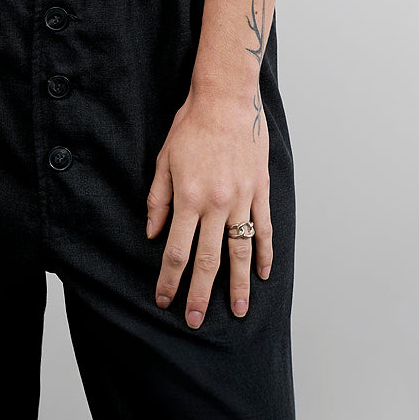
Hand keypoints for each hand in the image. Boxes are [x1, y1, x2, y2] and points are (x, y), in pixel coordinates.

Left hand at [146, 90, 272, 327]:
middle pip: (208, 259)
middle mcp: (216, 203)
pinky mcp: (259, 189)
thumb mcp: (165, 159)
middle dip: (200, 293)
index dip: (170, 279)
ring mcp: (241, 198)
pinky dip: (265, 253)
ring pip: (241, 251)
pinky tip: (262, 274)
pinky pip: (264, 228)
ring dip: (238, 285)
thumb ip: (158, 199)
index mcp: (188, 197)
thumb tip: (153, 233)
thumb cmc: (192, 125)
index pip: (177, 250)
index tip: (165, 299)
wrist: (226, 98)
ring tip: (238, 311)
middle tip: (195, 320)